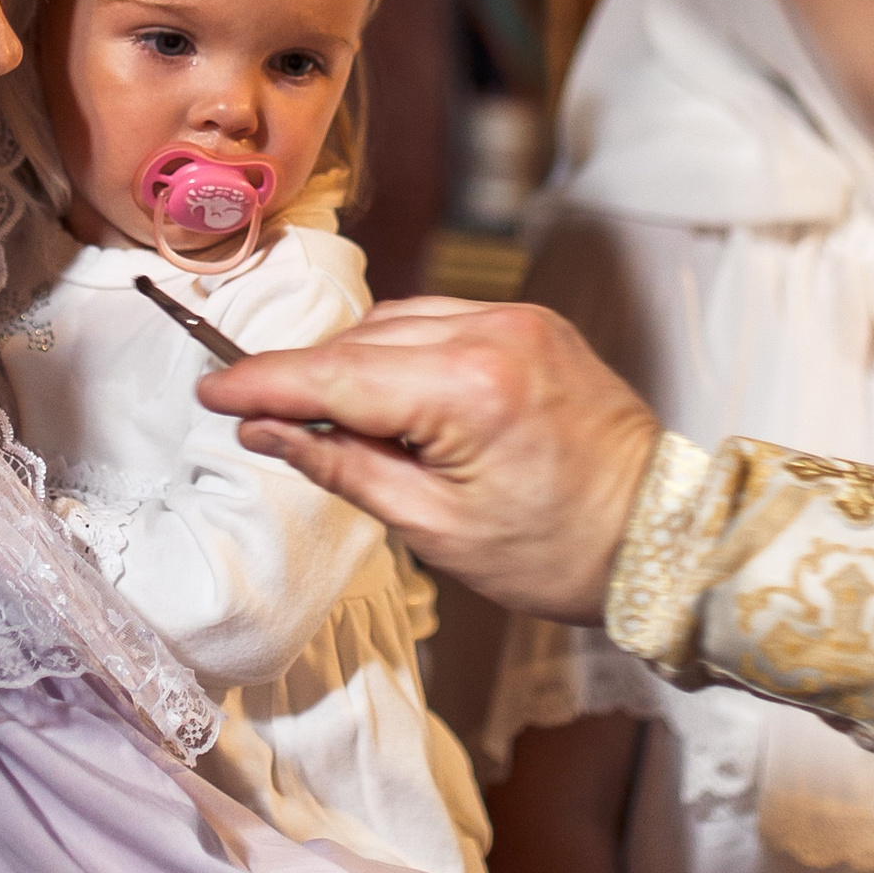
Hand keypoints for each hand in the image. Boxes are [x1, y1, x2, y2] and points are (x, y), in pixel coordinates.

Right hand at [196, 298, 661, 624]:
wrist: (662, 538)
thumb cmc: (558, 552)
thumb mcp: (434, 528)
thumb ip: (342, 465)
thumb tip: (266, 431)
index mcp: (468, 389)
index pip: (336, 373)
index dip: (263, 382)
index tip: (211, 390)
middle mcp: (493, 333)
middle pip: (360, 340)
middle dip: (306, 378)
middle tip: (263, 423)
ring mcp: (518, 320)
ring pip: (396, 323)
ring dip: (354, 363)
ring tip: (335, 423)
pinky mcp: (532, 322)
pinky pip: (440, 320)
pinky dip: (401, 351)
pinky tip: (390, 397)